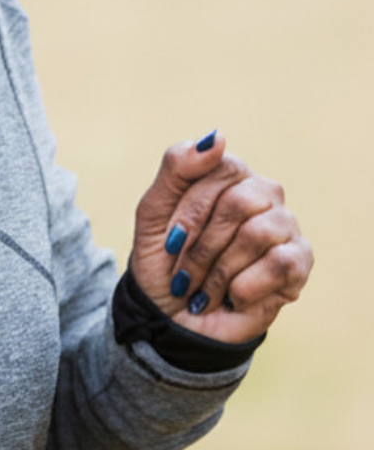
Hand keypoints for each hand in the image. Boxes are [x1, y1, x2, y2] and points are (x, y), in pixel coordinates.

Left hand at [129, 132, 312, 343]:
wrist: (171, 315)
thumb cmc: (163, 257)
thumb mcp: (154, 209)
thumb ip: (178, 166)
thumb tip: (218, 137)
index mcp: (227, 172)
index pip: (217, 167)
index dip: (189, 211)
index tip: (170, 241)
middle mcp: (262, 191)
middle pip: (237, 202)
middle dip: (201, 245)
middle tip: (185, 271)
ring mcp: (284, 225)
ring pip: (258, 233)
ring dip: (219, 270)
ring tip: (205, 287)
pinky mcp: (299, 262)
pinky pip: (280, 264)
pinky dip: (244, 286)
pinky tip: (233, 296)